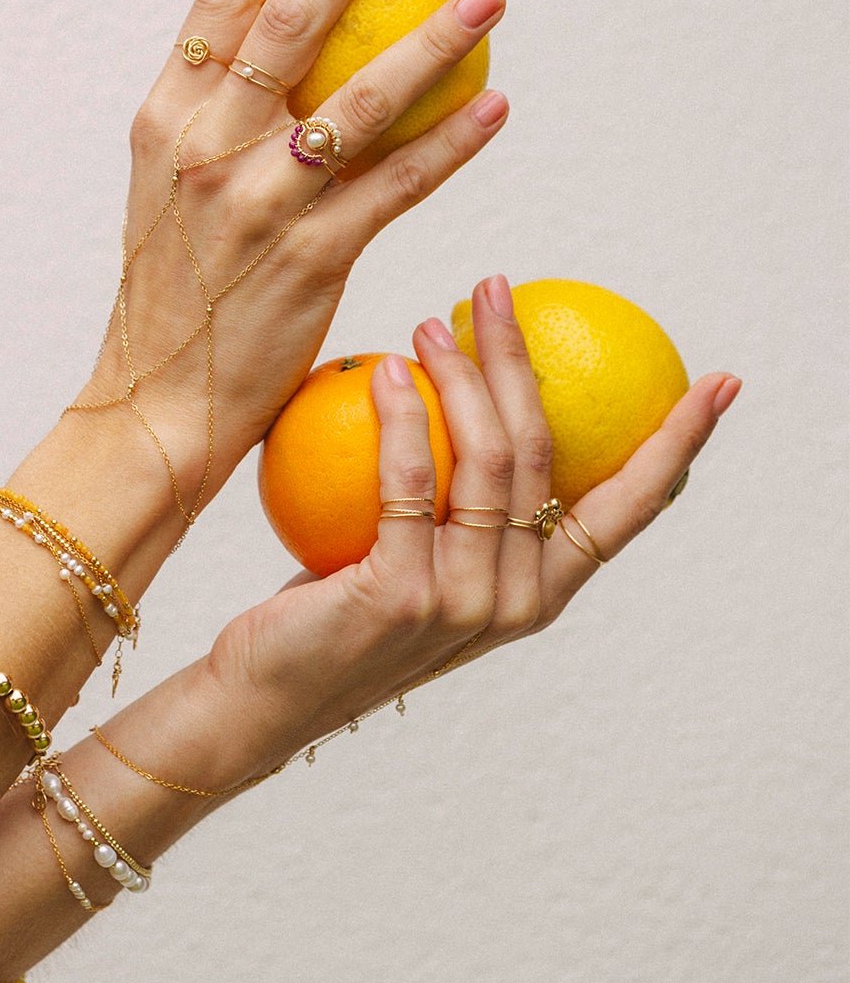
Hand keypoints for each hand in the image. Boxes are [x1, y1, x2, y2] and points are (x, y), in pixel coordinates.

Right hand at [68, 0, 508, 522]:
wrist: (157, 405)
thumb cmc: (173, 296)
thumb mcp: (169, 193)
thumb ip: (212, 123)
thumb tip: (272, 53)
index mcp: (164, 123)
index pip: (216, 4)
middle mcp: (205, 152)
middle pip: (287, 27)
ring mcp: (258, 205)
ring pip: (358, 101)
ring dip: (432, 41)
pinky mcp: (312, 260)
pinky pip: (398, 187)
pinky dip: (451, 145)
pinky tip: (494, 107)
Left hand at [204, 275, 740, 771]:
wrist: (265, 694)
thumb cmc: (336, 611)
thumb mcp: (412, 554)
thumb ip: (452, 500)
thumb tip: (464, 384)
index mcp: (542, 589)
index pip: (630, 508)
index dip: (679, 444)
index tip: (718, 384)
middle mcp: (518, 599)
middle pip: (543, 453)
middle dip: (524, 358)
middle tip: (493, 287)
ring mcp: (464, 603)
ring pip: (487, 461)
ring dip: (462, 374)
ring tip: (431, 321)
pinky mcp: (402, 597)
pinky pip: (410, 483)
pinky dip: (402, 417)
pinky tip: (386, 369)